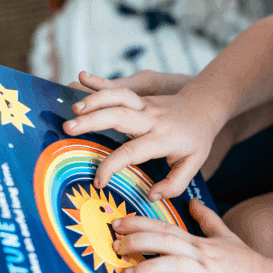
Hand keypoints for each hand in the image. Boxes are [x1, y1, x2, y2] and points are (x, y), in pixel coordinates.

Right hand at [63, 72, 224, 201]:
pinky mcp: (139, 97)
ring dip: (95, 98)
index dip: (111, 166)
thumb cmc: (197, 140)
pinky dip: (99, 82)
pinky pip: (118, 88)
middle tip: (68, 128)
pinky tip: (80, 77)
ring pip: (118, 96)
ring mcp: (145, 105)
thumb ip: (175, 184)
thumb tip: (151, 195)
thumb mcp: (194, 165)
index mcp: (163, 139)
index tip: (98, 181)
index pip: (132, 152)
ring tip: (72, 107)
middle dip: (93, 121)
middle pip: (119, 116)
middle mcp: (151, 120)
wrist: (204, 106)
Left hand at [112, 198, 268, 272]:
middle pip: (164, 241)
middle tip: (115, 246)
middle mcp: (199, 254)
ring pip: (172, 264)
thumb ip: (207, 220)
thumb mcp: (225, 236)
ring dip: (147, 269)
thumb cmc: (244, 264)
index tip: (117, 223)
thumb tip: (194, 202)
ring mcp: (206, 272)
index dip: (140, 223)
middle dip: (137, 241)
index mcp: (197, 242)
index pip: (164, 227)